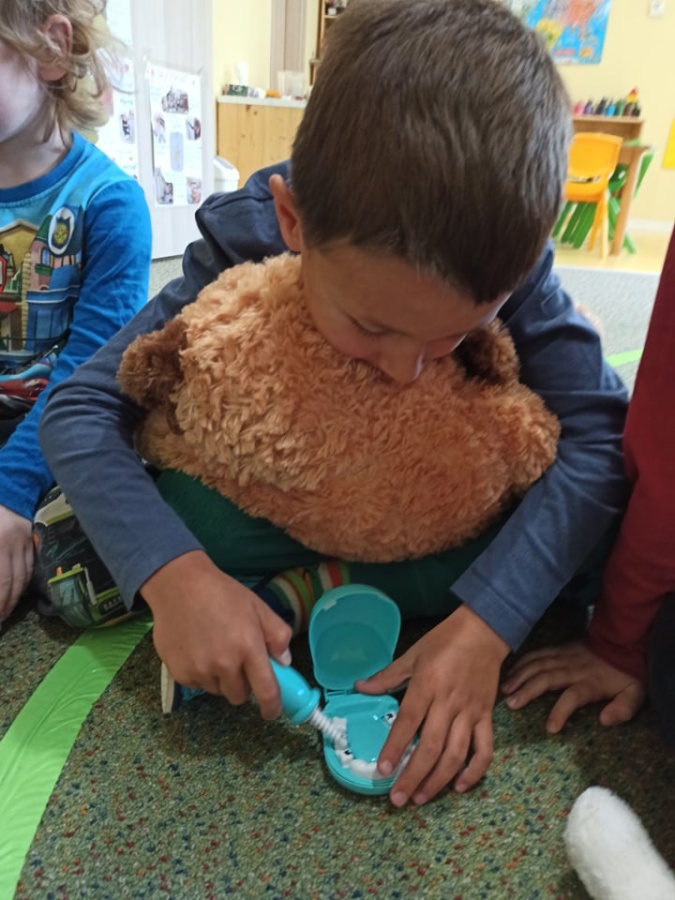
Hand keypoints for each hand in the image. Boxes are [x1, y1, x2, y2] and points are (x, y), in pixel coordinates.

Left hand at [0, 504, 33, 621]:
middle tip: (0, 619)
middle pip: (10, 582)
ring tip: (7, 612)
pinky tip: (19, 593)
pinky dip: (25, 582)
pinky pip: (31, 565)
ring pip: (23, 576)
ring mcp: (24, 541)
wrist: (4, 489)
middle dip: (4, 604)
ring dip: (16, 597)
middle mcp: (11, 544)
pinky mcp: (32, 539)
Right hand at [142, 550, 292, 718]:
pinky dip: (201, 674)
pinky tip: (197, 650)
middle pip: (239, 696)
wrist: (179, 585)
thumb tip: (284, 662)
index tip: (272, 712)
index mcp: (249, 648)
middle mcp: (224, 664)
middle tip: (238, 662)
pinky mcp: (179, 673)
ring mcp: (200, 670)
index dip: (272, 707)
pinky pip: (197, 684)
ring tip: (214, 650)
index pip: (266, 691)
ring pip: (218, 690)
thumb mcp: (259, 607)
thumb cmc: (223, 594)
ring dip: (221, 679)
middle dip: (243, 684)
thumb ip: (278, 635)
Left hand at [355, 605, 508, 806]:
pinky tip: (460, 786)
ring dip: (438, 780)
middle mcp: (449, 703)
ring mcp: (470, 712)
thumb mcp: (413, 654)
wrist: (484, 631)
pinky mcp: (486, 717)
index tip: (383, 770)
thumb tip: (360, 687)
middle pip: (431, 747)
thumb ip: (387, 676)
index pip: (408, 722)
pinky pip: (484, 749)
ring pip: (456, 754)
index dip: (395, 748)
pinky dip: (475, 771)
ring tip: (421, 798)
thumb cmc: (445, 641)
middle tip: (398, 799)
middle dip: (413, 776)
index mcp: (427, 685)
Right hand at [501, 641, 645, 732]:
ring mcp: (564, 656)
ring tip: (504, 689)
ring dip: (520, 676)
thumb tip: (604, 721)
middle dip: (527, 691)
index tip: (550, 728)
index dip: (561, 712)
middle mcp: (573, 669)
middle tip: (511, 704)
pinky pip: (538, 653)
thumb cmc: (626, 674)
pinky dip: (523, 661)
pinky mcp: (559, 649)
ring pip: (538, 664)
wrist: (622, 641)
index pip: (573, 697)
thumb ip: (623, 709)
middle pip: (547, 678)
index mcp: (590, 682)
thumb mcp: (634, 694)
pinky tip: (511, 670)